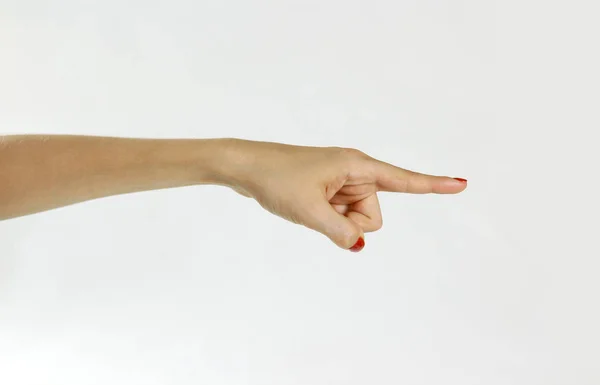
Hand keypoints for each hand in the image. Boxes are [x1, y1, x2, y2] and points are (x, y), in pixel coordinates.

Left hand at [222, 139, 467, 250]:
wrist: (247, 166)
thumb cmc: (277, 179)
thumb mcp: (311, 211)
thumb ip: (342, 232)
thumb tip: (359, 244)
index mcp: (356, 166)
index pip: (403, 180)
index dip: (433, 185)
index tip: (462, 184)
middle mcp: (354, 172)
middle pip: (373, 215)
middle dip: (352, 222)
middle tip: (320, 208)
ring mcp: (341, 182)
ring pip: (356, 219)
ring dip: (336, 221)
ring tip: (308, 204)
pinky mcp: (329, 191)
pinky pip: (341, 215)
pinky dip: (328, 219)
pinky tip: (305, 206)